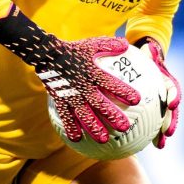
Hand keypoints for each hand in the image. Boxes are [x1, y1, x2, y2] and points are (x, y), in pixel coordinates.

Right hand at [0, 5, 139, 142]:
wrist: (47, 54)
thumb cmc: (73, 50)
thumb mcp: (91, 44)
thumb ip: (109, 45)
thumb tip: (126, 44)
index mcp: (92, 73)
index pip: (111, 83)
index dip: (123, 91)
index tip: (136, 100)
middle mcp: (83, 86)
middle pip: (99, 103)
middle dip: (112, 115)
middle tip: (124, 127)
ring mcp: (71, 95)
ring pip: (83, 114)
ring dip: (94, 127)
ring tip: (103, 139)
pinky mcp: (60, 100)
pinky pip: (65, 116)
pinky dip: (70, 127)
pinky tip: (76, 139)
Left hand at [138, 37, 180, 148]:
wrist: (146, 60)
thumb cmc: (144, 55)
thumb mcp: (145, 52)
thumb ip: (147, 51)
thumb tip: (147, 46)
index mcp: (166, 80)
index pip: (173, 88)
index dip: (173, 96)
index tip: (172, 104)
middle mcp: (166, 93)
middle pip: (171, 109)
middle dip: (171, 121)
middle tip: (167, 133)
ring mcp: (161, 102)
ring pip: (164, 119)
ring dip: (163, 133)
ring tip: (160, 145)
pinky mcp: (153, 109)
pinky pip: (151, 122)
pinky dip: (148, 134)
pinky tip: (141, 146)